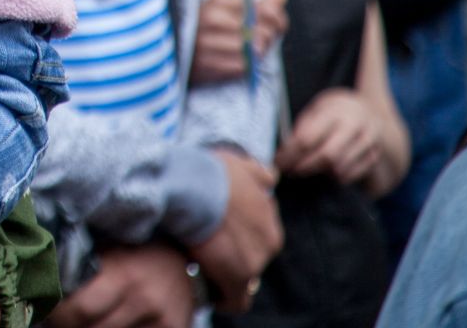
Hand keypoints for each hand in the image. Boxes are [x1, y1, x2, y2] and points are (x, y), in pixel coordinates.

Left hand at [46, 244, 192, 327]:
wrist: (178, 253)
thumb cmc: (130, 248)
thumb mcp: (104, 248)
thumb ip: (79, 267)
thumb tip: (44, 284)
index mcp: (123, 273)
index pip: (80, 309)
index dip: (58, 315)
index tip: (46, 310)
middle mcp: (145, 299)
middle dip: (70, 326)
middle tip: (60, 319)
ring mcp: (162, 319)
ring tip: (82, 318)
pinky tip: (107, 320)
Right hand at [188, 151, 280, 312]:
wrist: (193, 185)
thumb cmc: (212, 172)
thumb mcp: (241, 165)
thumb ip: (259, 173)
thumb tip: (273, 176)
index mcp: (270, 220)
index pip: (258, 237)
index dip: (237, 238)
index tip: (218, 236)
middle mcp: (269, 242)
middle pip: (252, 257)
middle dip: (233, 256)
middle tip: (207, 251)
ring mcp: (255, 262)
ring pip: (243, 278)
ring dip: (226, 275)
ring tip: (202, 269)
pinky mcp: (237, 279)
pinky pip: (236, 301)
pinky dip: (224, 299)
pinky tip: (210, 294)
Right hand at [191, 0, 287, 84]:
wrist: (171, 54)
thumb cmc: (202, 29)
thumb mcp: (224, 9)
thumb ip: (256, 2)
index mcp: (214, 2)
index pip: (259, 8)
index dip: (276, 17)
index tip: (278, 23)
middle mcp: (209, 21)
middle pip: (260, 30)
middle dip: (269, 36)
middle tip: (265, 39)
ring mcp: (207, 44)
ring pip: (253, 50)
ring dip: (258, 52)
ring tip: (251, 50)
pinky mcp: (208, 66)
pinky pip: (242, 67)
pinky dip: (247, 66)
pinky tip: (240, 60)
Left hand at [276, 88, 386, 186]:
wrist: (365, 110)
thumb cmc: (331, 112)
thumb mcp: (315, 111)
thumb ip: (302, 128)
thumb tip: (284, 152)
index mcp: (334, 111)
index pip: (308, 137)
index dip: (290, 154)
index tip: (278, 161)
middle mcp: (354, 126)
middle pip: (326, 156)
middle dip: (304, 167)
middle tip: (289, 171)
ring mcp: (368, 141)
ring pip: (339, 168)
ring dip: (318, 173)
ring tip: (303, 170)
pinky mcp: (374, 155)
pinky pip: (351, 175)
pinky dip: (334, 177)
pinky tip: (324, 172)